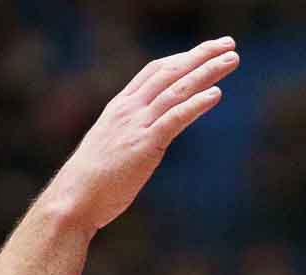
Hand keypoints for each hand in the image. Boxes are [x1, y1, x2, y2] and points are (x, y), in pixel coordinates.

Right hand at [44, 37, 238, 231]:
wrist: (73, 199)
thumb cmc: (91, 180)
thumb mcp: (109, 146)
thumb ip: (128, 134)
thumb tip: (144, 138)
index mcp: (119, 107)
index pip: (154, 71)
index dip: (182, 57)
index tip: (204, 51)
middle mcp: (129, 109)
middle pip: (170, 71)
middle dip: (201, 55)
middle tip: (228, 44)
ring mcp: (136, 125)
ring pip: (177, 90)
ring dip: (207, 72)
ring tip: (231, 60)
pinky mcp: (144, 146)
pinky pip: (174, 119)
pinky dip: (196, 104)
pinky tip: (216, 94)